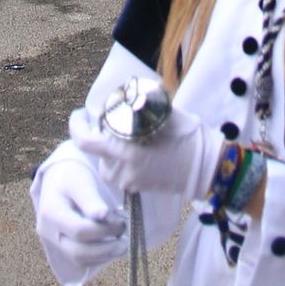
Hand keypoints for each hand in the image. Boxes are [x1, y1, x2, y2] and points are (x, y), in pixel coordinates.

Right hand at [33, 148, 127, 285]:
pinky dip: (99, 257)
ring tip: (123, 245)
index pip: (79, 230)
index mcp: (51, 212)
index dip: (103, 230)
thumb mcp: (80, 182)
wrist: (59, 178)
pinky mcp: (64, 248)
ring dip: (104, 255)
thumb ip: (91, 200)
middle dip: (105, 249)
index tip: (121, 222)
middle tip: (126, 240)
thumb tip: (105, 216)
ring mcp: (55, 242)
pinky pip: (82, 260)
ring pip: (80, 260)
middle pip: (78, 252)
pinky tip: (112, 246)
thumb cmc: (71, 176)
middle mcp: (49, 232)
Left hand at [69, 97, 221, 206]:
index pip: (86, 142)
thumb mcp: (163, 116)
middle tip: (109, 118)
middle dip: (98, 133)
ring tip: (124, 133)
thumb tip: (120, 97)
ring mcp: (129, 182)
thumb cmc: (188, 138)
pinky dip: (119, 157)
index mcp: (127, 153)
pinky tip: (134, 146)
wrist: (208, 168)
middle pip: (96, 150)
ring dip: (109, 147)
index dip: (76, 126)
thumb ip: (138, 109)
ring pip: (105, 161)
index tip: (80, 114)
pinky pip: (117, 171)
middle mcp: (123, 171)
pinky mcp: (136, 188)